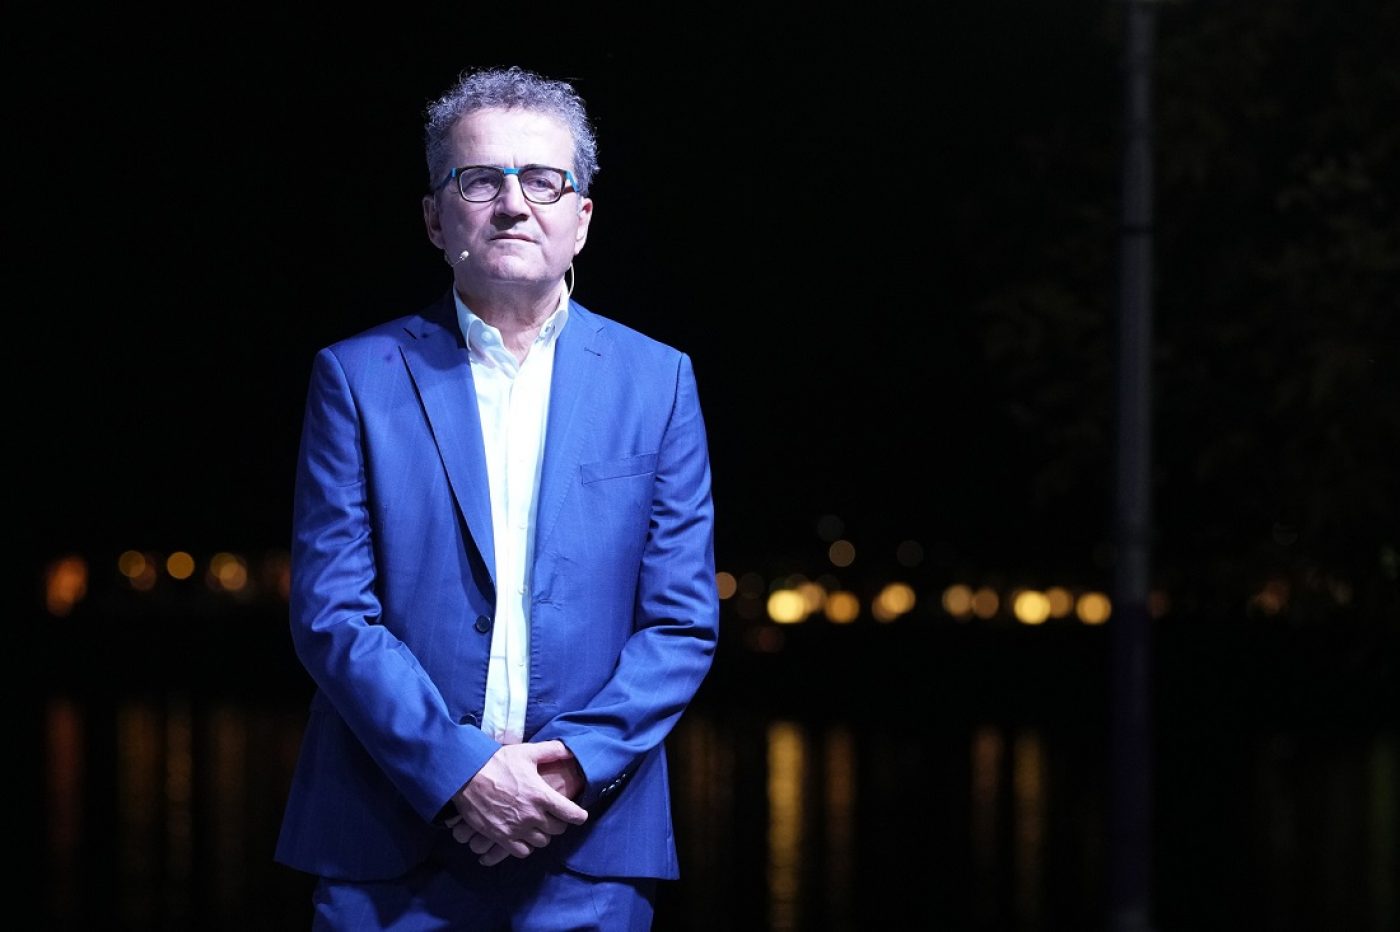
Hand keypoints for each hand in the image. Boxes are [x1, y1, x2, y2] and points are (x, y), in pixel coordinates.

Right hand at [449, 740, 587, 864]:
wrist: (466, 776)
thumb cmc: (497, 762)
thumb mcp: (527, 752)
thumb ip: (552, 751)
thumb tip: (570, 750)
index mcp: (542, 795)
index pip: (572, 814)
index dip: (579, 815)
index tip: (579, 815)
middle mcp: (532, 815)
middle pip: (558, 829)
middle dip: (559, 822)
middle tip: (553, 815)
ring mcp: (517, 828)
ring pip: (542, 842)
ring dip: (543, 834)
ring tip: (538, 824)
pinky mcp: (501, 837)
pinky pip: (523, 851)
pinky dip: (526, 845)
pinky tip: (523, 835)